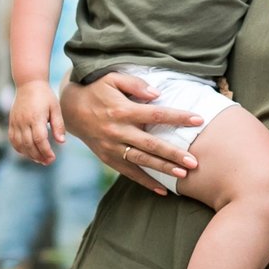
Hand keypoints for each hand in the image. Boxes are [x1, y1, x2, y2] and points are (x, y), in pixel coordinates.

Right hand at [7, 79, 62, 163]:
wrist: (28, 83)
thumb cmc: (45, 96)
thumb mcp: (55, 108)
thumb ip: (58, 125)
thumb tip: (61, 142)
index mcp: (36, 117)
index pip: (39, 140)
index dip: (45, 151)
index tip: (52, 158)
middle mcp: (23, 121)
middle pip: (29, 145)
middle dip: (38, 156)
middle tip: (47, 162)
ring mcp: (16, 122)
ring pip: (19, 144)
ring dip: (29, 155)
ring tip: (39, 159)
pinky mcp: (11, 122)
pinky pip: (13, 140)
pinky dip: (19, 148)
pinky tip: (28, 152)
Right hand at [60, 73, 201, 194]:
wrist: (70, 109)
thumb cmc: (96, 90)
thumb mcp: (112, 78)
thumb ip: (136, 84)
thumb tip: (157, 94)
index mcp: (123, 110)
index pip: (156, 114)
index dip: (178, 117)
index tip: (199, 120)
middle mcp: (118, 130)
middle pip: (151, 143)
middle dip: (173, 153)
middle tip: (194, 162)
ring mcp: (112, 146)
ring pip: (141, 160)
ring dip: (163, 169)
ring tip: (183, 175)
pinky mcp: (108, 158)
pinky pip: (129, 172)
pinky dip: (145, 182)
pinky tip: (162, 190)